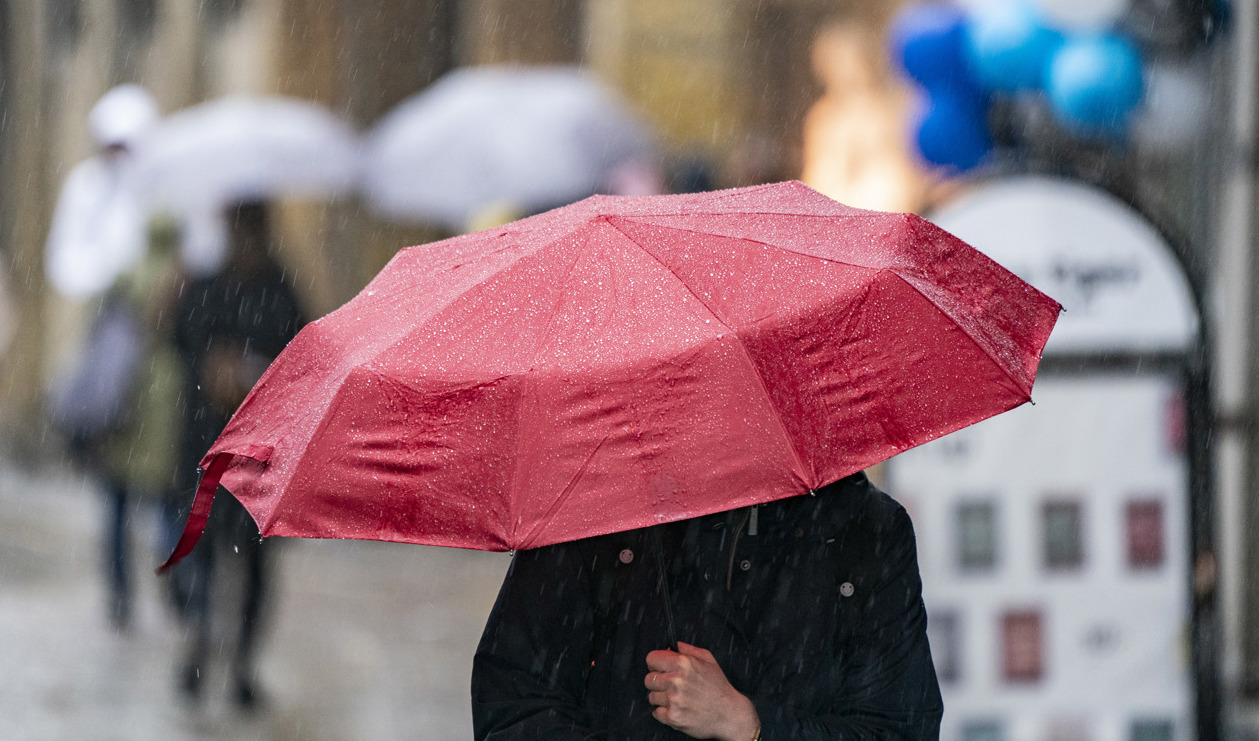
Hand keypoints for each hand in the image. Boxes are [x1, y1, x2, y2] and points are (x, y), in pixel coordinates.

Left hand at [644, 641, 759, 739]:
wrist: (730, 715)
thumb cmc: (719, 687)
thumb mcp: (708, 660)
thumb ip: (687, 649)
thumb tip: (672, 645)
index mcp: (683, 663)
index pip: (651, 658)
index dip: (656, 664)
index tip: (661, 669)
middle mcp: (676, 680)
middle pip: (648, 679)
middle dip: (658, 682)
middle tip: (671, 686)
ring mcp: (674, 700)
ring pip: (651, 697)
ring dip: (662, 698)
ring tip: (678, 699)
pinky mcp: (673, 717)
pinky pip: (656, 713)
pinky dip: (664, 712)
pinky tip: (678, 709)